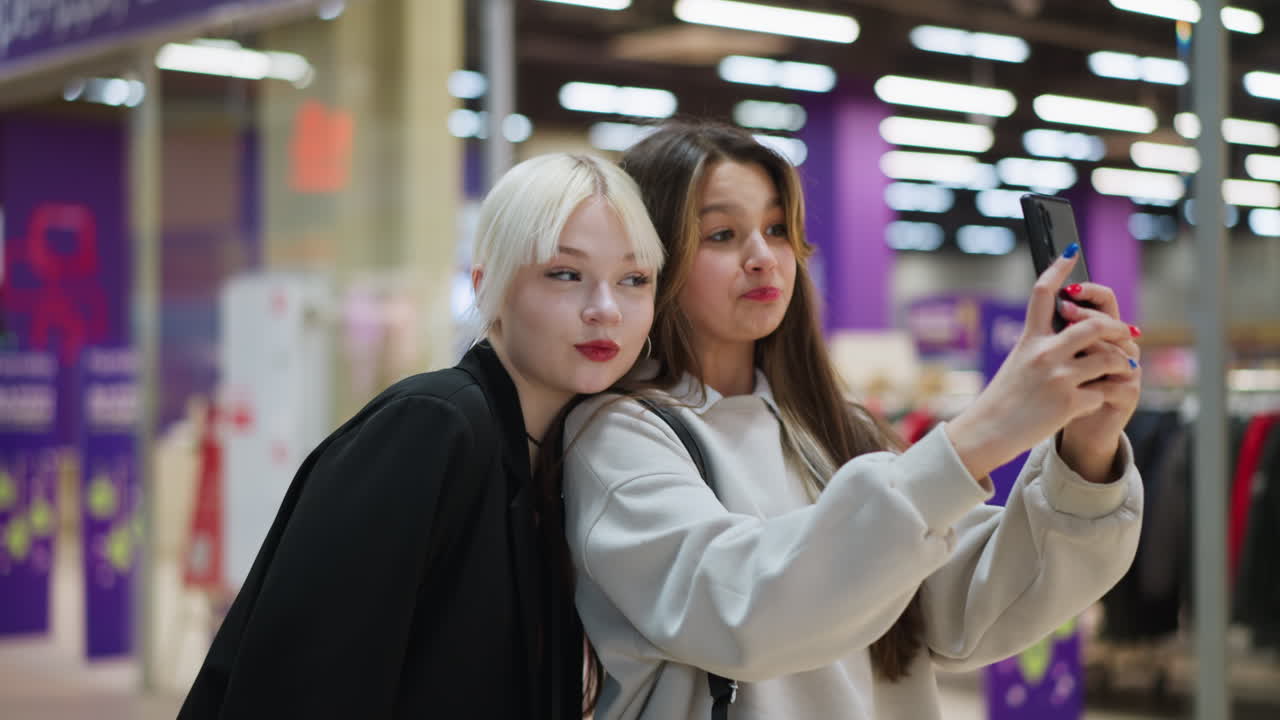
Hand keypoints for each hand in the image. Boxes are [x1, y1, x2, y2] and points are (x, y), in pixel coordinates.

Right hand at [944, 247, 1138, 480]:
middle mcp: (1043, 353)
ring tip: (1125, 369)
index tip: (1071, 252)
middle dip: (1116, 328)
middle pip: (1093, 325)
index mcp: (1028, 339)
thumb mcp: (1017, 363)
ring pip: (1109, 360)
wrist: (987, 432)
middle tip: (1127, 333)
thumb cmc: (1004, 399)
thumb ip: (1042, 346)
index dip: (1058, 269)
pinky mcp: (1068, 403)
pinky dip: (1104, 397)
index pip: (1043, 293)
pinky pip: (1103, 393)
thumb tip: (1076, 331)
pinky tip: (1095, 402)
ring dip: (1122, 365)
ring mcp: (1057, 377)